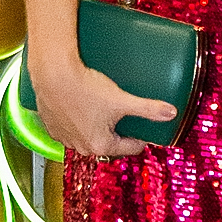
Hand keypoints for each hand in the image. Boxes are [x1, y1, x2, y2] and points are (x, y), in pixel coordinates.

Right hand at [29, 60, 176, 157]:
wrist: (52, 73)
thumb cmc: (84, 87)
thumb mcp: (122, 100)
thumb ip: (148, 108)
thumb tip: (170, 113)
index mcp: (100, 146)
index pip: (131, 148)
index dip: (142, 136)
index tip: (145, 127)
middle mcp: (80, 146)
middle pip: (110, 143)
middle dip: (119, 131)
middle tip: (125, 112)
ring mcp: (64, 137)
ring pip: (89, 135)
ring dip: (98, 126)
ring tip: (104, 107)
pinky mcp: (51, 126)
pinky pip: (71, 127)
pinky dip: (79, 120)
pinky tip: (84, 105)